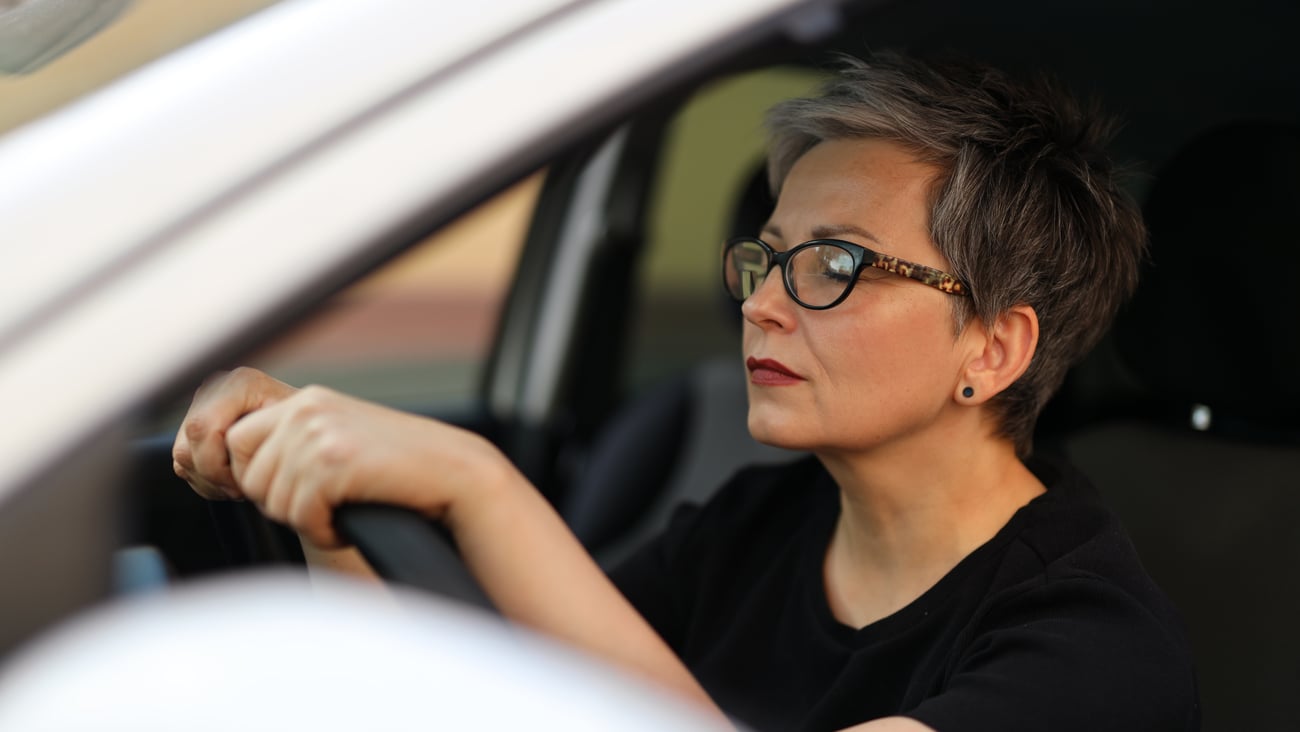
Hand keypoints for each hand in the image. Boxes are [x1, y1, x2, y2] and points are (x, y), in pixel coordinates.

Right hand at [173, 367, 296, 500]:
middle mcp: (214, 388)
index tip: (243, 484)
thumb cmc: (304, 430)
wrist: (305, 426)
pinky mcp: (193, 427)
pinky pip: (184, 464)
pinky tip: (232, 478)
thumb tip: (245, 471)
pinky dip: (207, 480)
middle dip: (214, 478)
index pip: (203, 428)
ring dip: (212, 482)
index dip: (217, 465)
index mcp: (240, 384)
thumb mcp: (297, 433)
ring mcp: (200, 407)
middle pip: (188, 448)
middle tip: (242, 490)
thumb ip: (271, 442)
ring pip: (183, 459)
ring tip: (242, 483)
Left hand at [223, 385, 517, 548]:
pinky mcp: (334, 462)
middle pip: (248, 475)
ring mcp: (319, 433)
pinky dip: (325, 532)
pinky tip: (351, 522)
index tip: (292, 496)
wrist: (455, 473)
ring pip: (272, 501)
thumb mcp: (340, 442)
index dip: (257, 478)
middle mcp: (306, 409)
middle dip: (281, 502)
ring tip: (344, 512)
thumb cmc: (400, 469)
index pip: (237, 441)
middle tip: (326, 507)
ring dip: (307, 521)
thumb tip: (234, 469)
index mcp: (306, 401)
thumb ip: (296, 444)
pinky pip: (300, 515)